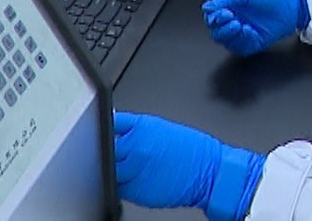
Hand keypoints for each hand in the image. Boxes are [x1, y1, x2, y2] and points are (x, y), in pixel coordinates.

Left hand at [114, 111, 263, 220]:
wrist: (209, 173)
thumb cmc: (193, 151)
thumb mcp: (163, 129)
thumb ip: (138, 130)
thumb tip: (121, 131)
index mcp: (142, 127)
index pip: (111, 122)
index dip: (104, 126)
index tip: (102, 128)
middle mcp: (135, 146)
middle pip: (105, 146)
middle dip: (105, 149)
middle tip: (112, 153)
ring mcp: (133, 169)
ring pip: (107, 169)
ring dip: (110, 168)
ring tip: (124, 169)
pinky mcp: (136, 190)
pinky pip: (117, 187)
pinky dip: (119, 185)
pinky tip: (130, 181)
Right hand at [203, 0, 307, 55]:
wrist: (291, 1)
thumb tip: (208, 7)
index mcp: (230, 8)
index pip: (212, 18)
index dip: (213, 18)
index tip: (221, 13)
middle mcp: (235, 21)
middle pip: (217, 32)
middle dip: (221, 27)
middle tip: (230, 20)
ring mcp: (244, 33)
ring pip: (227, 42)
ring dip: (230, 35)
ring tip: (238, 25)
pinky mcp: (254, 42)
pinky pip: (242, 47)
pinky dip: (242, 41)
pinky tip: (248, 31)